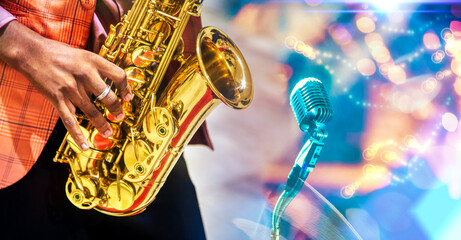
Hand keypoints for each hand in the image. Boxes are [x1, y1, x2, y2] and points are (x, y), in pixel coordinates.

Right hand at [0, 20, 130, 150]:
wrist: (31, 53)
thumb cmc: (59, 53)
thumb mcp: (84, 54)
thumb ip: (97, 68)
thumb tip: (113, 82)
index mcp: (93, 61)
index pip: (119, 75)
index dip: (126, 88)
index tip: (127, 97)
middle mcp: (84, 74)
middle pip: (108, 96)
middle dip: (116, 109)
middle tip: (119, 117)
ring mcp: (70, 88)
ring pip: (92, 111)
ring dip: (102, 124)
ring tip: (108, 132)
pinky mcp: (57, 98)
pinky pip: (70, 120)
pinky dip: (78, 134)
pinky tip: (84, 145)